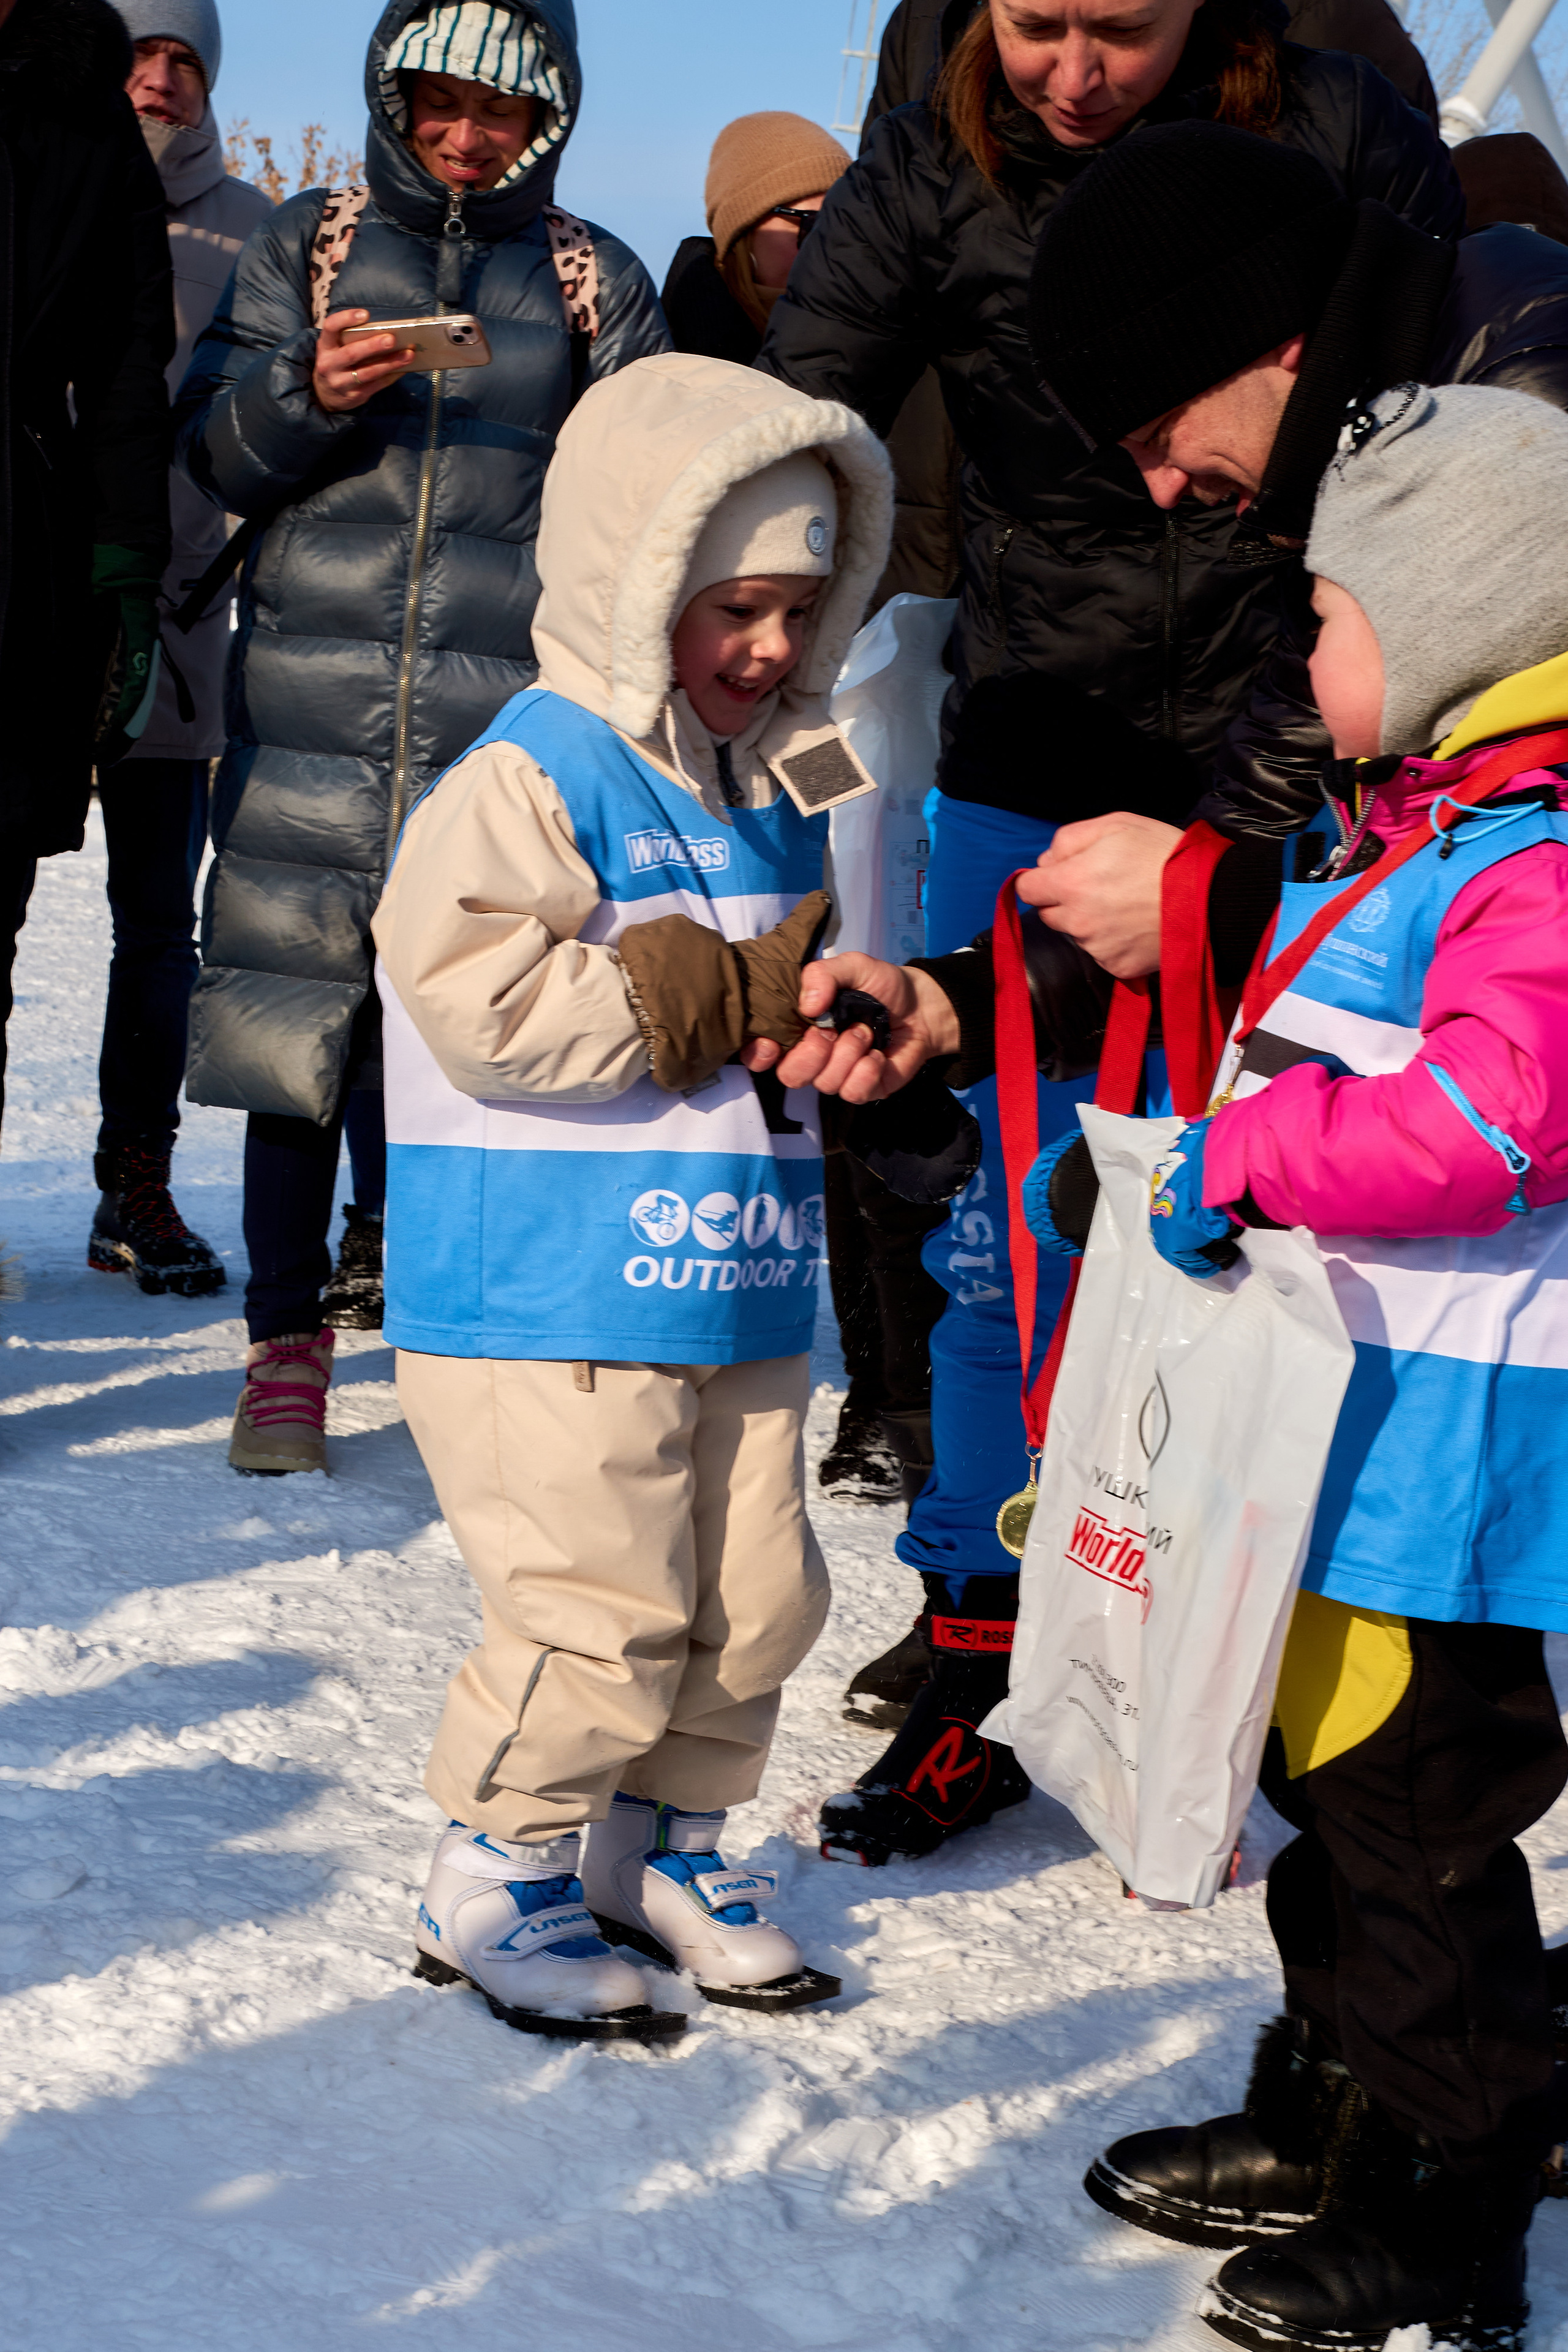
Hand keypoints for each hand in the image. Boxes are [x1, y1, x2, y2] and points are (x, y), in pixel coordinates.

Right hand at [313, 308, 416, 412]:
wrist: (325, 395)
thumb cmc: (336, 363)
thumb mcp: (334, 348)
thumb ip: (350, 339)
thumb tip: (384, 329)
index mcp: (325, 346)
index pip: (330, 327)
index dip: (346, 319)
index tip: (365, 314)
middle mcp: (329, 364)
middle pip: (352, 353)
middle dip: (373, 346)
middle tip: (391, 339)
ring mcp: (341, 383)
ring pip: (368, 372)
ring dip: (390, 363)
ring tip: (408, 354)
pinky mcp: (354, 396)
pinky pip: (376, 385)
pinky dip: (391, 375)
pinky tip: (404, 368)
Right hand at [740, 952, 959, 1103]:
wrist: (923, 1006)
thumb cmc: (882, 985)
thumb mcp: (852, 966)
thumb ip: (824, 975)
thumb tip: (808, 1006)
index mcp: (800, 1026)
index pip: (762, 1051)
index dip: (759, 1055)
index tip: (770, 1045)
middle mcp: (813, 1054)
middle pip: (790, 1075)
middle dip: (812, 1053)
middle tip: (835, 1029)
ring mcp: (837, 1074)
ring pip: (824, 1083)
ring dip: (848, 1054)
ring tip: (866, 1032)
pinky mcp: (863, 1089)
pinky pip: (852, 1093)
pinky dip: (867, 1071)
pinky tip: (877, 1055)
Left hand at [1018, 813, 1183, 978]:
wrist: (1212, 898)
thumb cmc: (1166, 856)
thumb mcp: (1117, 825)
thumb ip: (1070, 838)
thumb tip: (1046, 860)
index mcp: (1071, 883)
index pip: (1028, 889)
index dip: (1041, 880)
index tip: (1060, 876)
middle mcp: (1078, 921)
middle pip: (1049, 914)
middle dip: (1066, 900)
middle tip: (1102, 886)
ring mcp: (1097, 948)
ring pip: (1076, 935)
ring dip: (1090, 922)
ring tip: (1127, 904)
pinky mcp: (1118, 967)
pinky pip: (1102, 953)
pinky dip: (1113, 942)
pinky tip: (1137, 925)